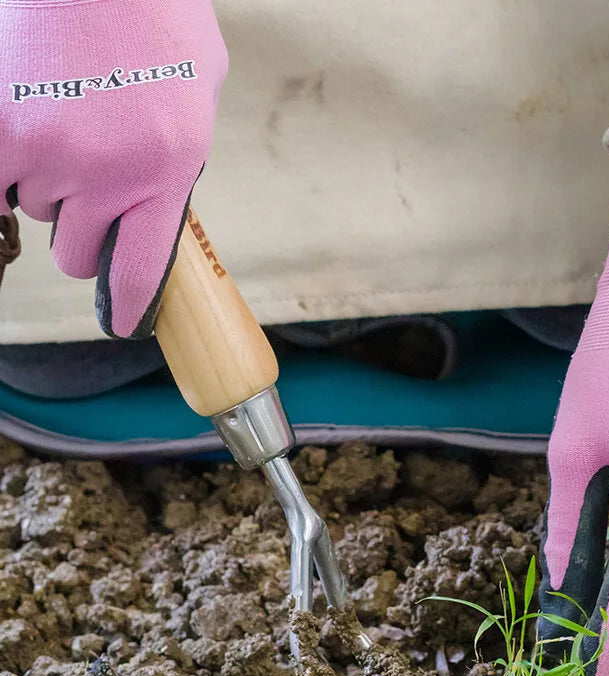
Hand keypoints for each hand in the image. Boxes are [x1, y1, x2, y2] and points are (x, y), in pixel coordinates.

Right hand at [0, 0, 226, 337]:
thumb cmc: (155, 12)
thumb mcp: (200, 92)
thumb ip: (181, 154)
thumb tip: (164, 197)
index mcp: (167, 170)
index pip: (143, 271)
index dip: (130, 305)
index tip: (125, 321)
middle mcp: (106, 173)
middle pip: (77, 254)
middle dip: (83, 231)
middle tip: (88, 189)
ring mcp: (44, 151)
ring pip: (34, 212)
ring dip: (44, 186)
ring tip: (61, 124)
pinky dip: (5, 173)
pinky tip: (22, 139)